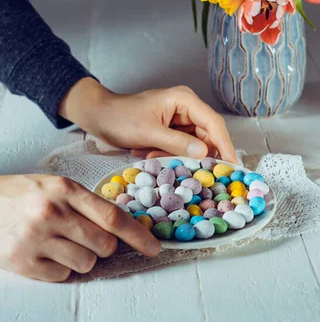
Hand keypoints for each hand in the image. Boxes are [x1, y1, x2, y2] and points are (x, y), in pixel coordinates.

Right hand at [0, 174, 159, 281]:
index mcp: (66, 190)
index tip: (153, 246)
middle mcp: (53, 213)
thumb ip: (87, 202)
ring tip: (63, 242)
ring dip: (83, 257)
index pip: (112, 216)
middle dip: (105, 246)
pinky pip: (63, 275)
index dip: (137, 235)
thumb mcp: (57, 186)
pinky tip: (47, 252)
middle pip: (104, 244)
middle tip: (90, 238)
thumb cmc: (26, 194)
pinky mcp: (24, 263)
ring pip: (86, 263)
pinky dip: (61, 267)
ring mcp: (37, 240)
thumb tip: (122, 223)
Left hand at [59, 79, 236, 162]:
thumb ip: (177, 142)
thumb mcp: (148, 132)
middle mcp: (187, 108)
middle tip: (196, 174)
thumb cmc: (121, 117)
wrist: (99, 116)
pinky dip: (170, 156)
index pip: (213, 123)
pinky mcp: (171, 132)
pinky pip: (181, 148)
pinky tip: (150, 155)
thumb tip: (205, 152)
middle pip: (207, 135)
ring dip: (179, 156)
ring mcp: (179, 120)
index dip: (225, 144)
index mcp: (184, 100)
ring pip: (194, 145)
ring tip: (154, 155)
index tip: (233, 166)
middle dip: (198, 155)